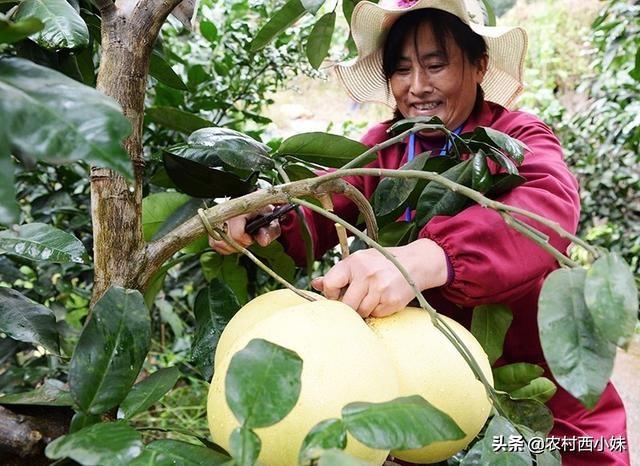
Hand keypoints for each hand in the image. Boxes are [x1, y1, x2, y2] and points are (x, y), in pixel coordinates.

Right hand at [208, 205, 280, 254]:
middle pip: (225, 239)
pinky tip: (233, 241)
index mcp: (241, 209)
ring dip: (230, 246)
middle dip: (239, 243)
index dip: (245, 239)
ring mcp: (217, 219)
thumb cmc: (264, 214)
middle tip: (247, 239)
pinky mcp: (213, 227)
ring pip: (217, 242)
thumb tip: (262, 240)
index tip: (251, 238)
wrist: (256, 207)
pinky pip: (214, 243)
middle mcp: (226, 213)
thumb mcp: (272, 222)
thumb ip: (269, 231)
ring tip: (240, 240)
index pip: (236, 232)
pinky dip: (224, 247)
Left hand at [311, 238, 447, 317]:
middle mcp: (367, 274)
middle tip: (354, 300)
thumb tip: (315, 284)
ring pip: (360, 311)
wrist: (415, 263)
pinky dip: (376, 310)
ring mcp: (380, 289)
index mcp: (354, 262)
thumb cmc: (382, 262)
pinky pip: (375, 314)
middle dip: (348, 306)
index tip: (337, 294)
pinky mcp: (392, 301)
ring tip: (370, 297)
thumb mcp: (359, 261)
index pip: (331, 284)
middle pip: (346, 304)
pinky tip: (382, 299)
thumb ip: (337, 273)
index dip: (331, 294)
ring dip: (363, 309)